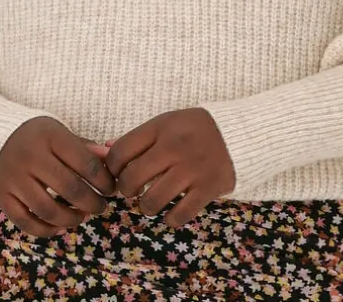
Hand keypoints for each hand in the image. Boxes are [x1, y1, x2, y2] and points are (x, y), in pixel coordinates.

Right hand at [0, 116, 117, 237]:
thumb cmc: (36, 135)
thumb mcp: (59, 132)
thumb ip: (84, 148)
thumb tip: (109, 158)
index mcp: (50, 136)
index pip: (85, 163)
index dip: (103, 180)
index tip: (111, 189)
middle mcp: (31, 156)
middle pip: (69, 188)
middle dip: (92, 203)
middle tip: (101, 207)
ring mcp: (13, 177)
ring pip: (48, 209)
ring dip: (71, 219)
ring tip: (82, 217)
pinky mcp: (0, 194)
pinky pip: (25, 221)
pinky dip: (45, 230)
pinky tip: (59, 228)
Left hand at [104, 108, 235, 227]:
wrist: (240, 133)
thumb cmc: (194, 129)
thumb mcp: (166, 124)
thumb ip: (137, 139)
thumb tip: (102, 153)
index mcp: (161, 127)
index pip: (120, 152)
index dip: (112, 168)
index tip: (118, 173)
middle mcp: (174, 147)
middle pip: (132, 178)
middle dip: (126, 190)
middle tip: (133, 190)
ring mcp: (192, 168)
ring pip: (151, 201)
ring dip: (146, 207)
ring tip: (150, 201)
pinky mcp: (208, 188)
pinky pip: (178, 215)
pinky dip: (170, 218)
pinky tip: (171, 212)